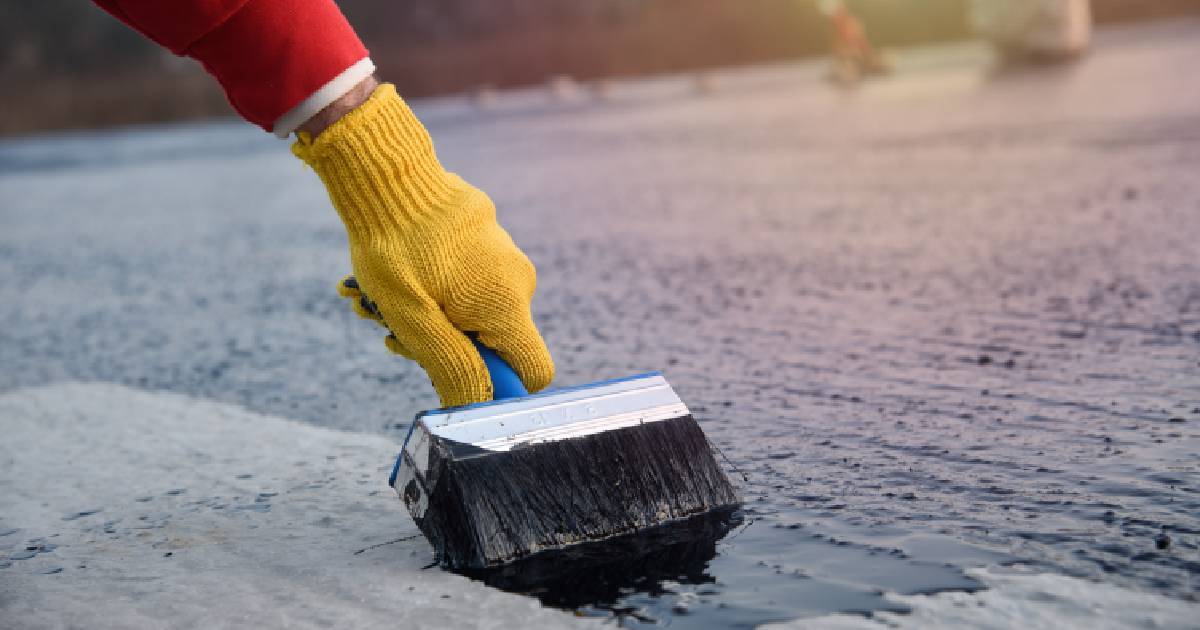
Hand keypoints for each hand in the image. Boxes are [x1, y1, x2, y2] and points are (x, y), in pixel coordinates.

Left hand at [293, 84, 553, 406]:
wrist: (385, 171)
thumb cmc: (394, 249)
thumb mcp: (413, 319)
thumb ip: (451, 366)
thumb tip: (477, 407)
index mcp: (507, 305)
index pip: (534, 372)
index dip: (498, 385)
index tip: (453, 371)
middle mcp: (517, 279)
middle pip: (490, 340)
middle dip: (441, 343)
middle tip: (390, 329)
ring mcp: (503, 252)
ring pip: (471, 306)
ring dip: (427, 312)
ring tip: (377, 296)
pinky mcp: (485, 231)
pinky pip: (466, 275)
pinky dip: (431, 282)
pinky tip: (392, 269)